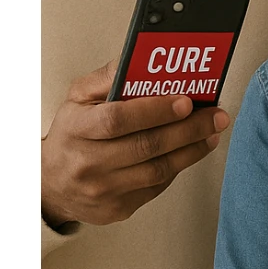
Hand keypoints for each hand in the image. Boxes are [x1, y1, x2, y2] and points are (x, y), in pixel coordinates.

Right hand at [41, 58, 229, 227]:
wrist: (50, 184)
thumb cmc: (72, 132)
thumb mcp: (78, 97)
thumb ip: (108, 76)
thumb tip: (141, 58)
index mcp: (77, 130)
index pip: (118, 120)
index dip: (154, 110)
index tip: (185, 100)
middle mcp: (87, 164)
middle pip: (146, 147)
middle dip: (187, 129)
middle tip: (216, 115)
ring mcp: (102, 191)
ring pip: (157, 171)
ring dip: (192, 149)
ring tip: (213, 131)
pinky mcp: (117, 209)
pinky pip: (156, 187)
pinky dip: (180, 166)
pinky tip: (194, 149)